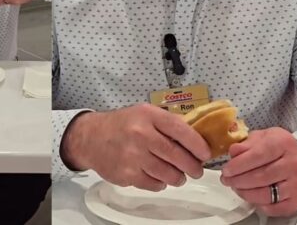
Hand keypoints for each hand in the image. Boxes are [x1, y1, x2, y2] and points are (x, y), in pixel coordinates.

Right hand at [60, 104, 210, 190]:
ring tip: (179, 176)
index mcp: (148, 116)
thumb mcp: (144, 113)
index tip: (205, 154)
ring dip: (178, 177)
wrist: (90, 138)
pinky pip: (154, 184)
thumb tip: (195, 138)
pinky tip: (159, 177)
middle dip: (192, 166)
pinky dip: (161, 183)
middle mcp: (141, 135)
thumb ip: (167, 123)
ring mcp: (133, 156)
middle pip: (177, 155)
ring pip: (168, 174)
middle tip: (196, 170)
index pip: (180, 130)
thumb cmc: (121, 125)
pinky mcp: (127, 174)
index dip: (197, 144)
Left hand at [221, 128, 296, 216]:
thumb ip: (246, 144)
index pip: (258, 155)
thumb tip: (233, 152)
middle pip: (261, 177)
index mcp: (284, 143)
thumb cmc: (276, 147)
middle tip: (226, 180)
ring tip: (236, 187)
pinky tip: (251, 195)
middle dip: (238, 180)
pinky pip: (273, 208)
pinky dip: (258, 204)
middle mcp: (294, 163)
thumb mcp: (261, 138)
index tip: (226, 170)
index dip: (239, 164)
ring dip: (245, 193)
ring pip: (265, 194)